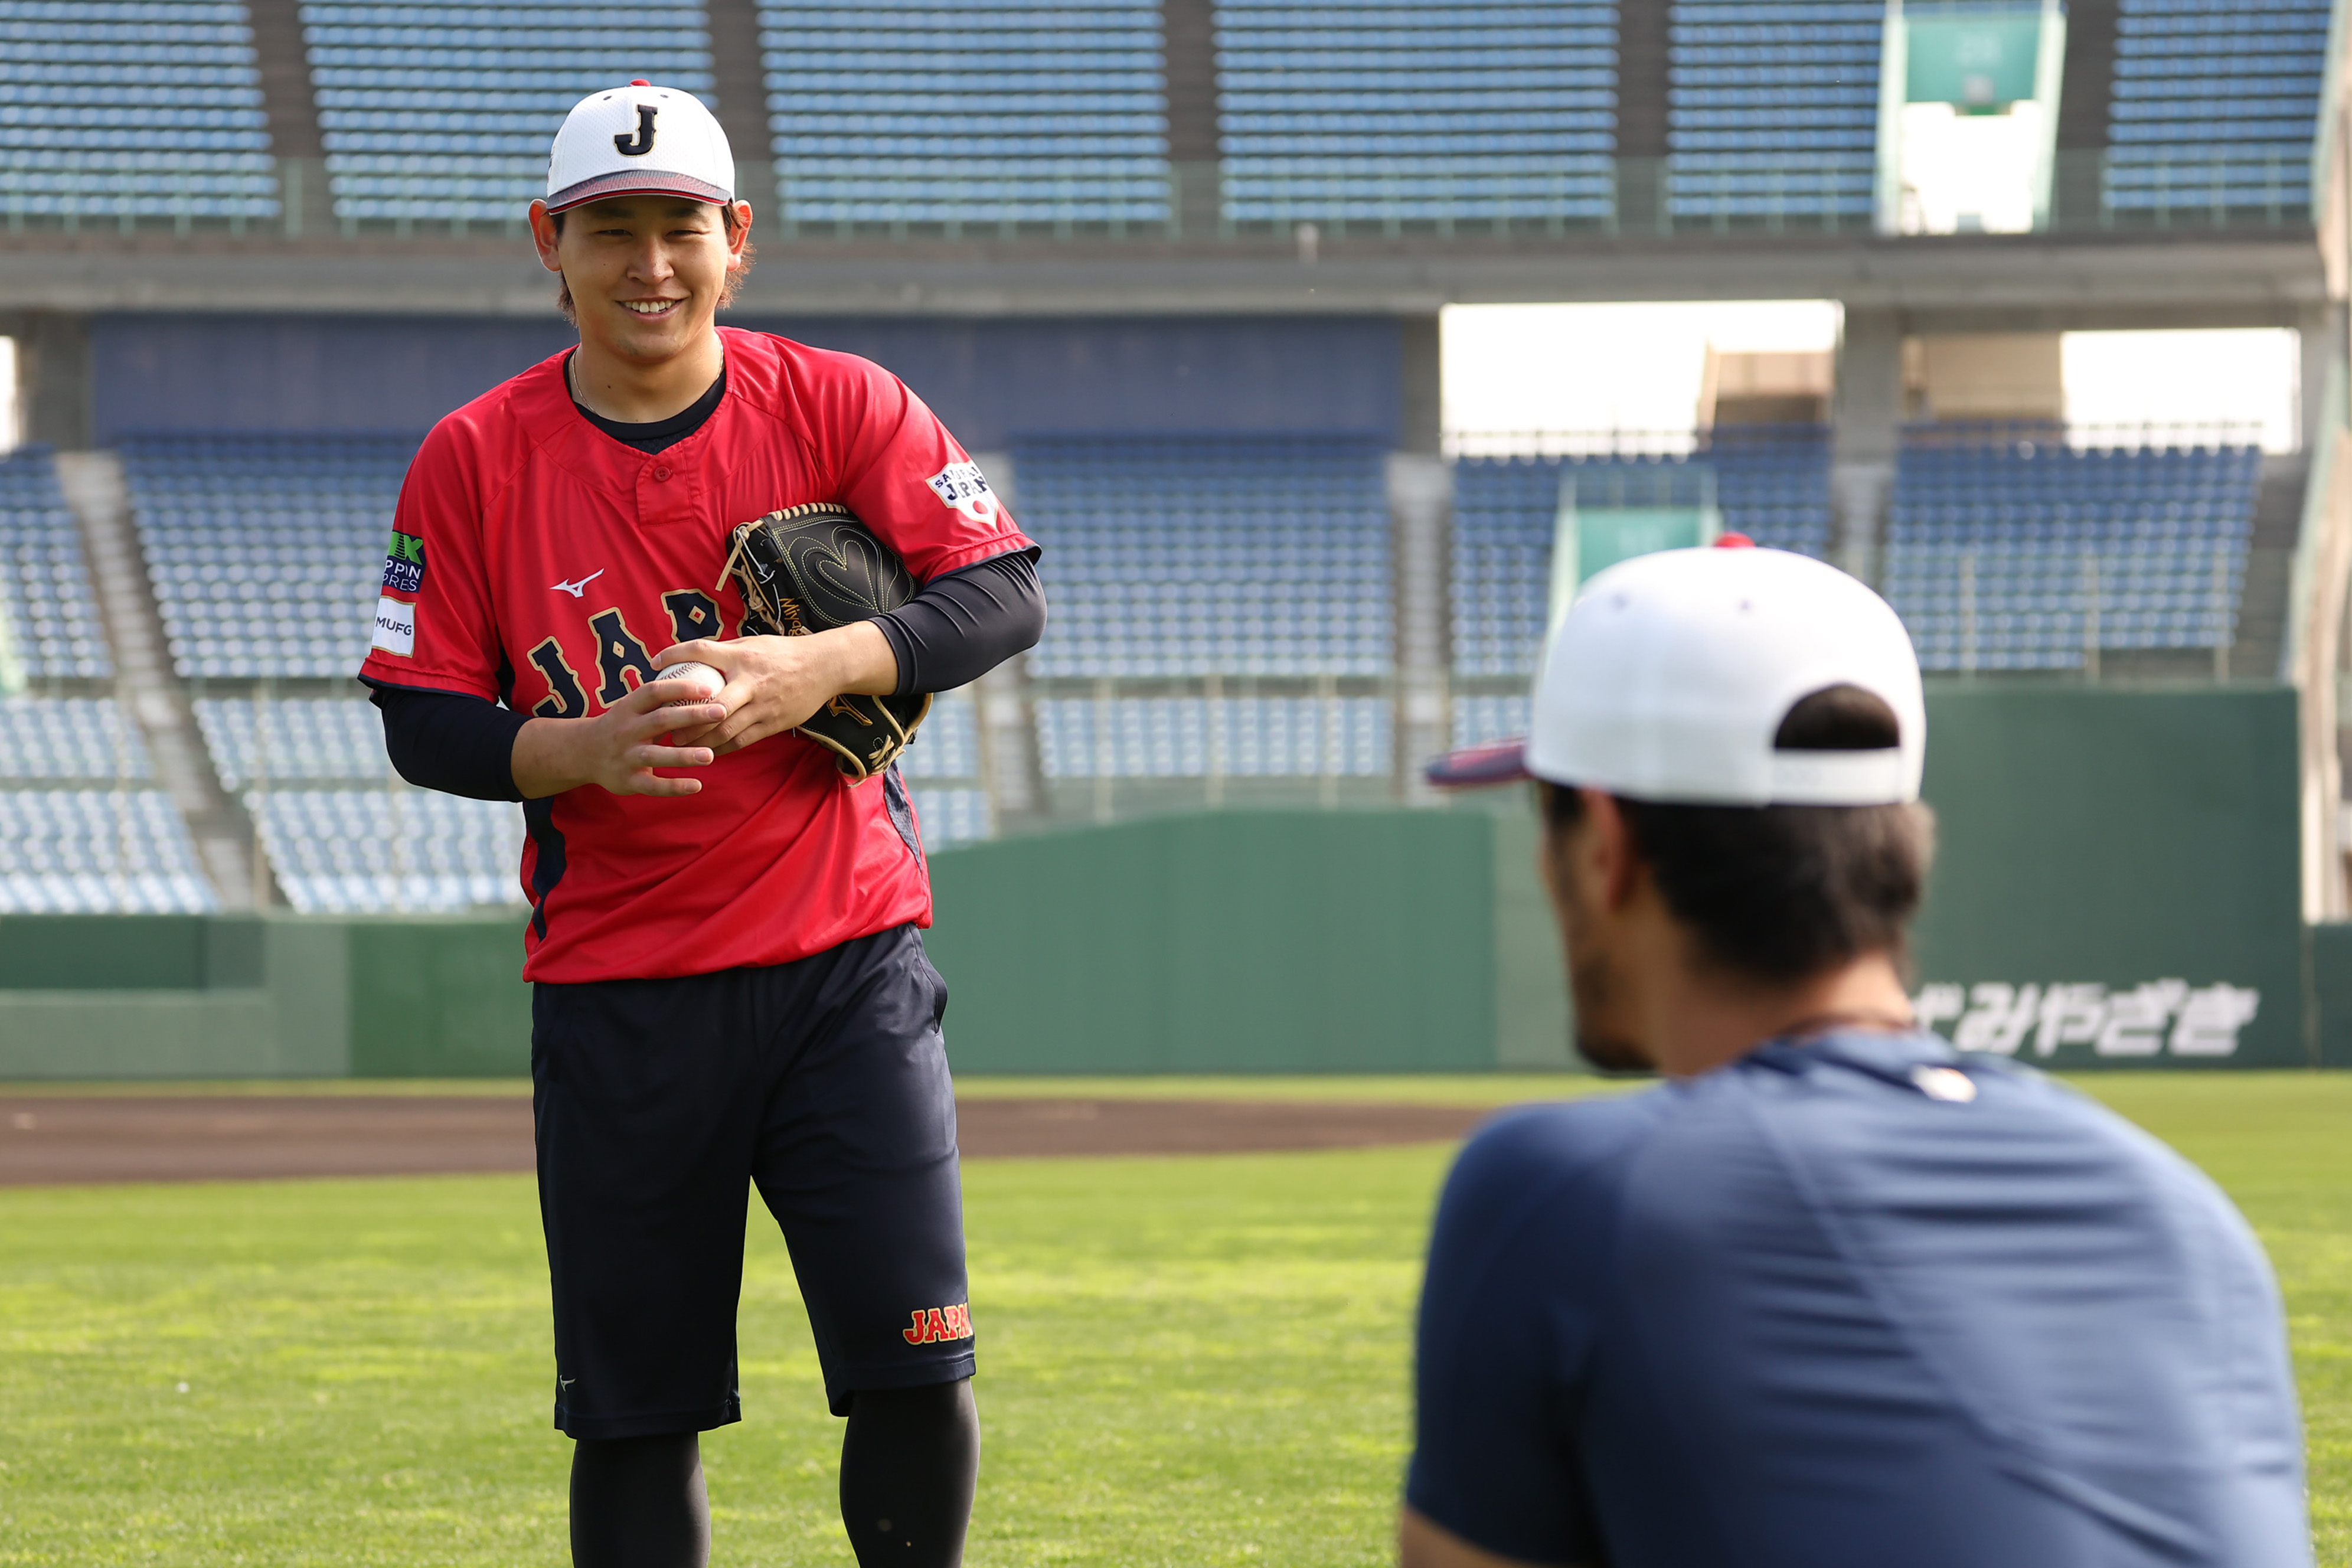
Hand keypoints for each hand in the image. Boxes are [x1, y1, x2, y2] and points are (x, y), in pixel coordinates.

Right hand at [510, 671, 727, 798]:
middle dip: (691, 715)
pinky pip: (653, 785)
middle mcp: (626, 730)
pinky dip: (674, 787)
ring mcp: (626, 756)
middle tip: (721, 712)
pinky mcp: (628, 781)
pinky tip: (697, 785)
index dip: (680, 688)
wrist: (583, 752)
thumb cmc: (622, 725)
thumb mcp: (634, 707)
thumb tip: (703, 678)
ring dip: (683, 755)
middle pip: (660, 720)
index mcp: (629, 707)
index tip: (709, 688)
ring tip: (710, 755)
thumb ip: (662, 698)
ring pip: (656, 754)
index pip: (654, 691)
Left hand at [656, 624, 898, 756]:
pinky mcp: (774, 723)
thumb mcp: (753, 643)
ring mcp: (763, 706)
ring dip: (699, 740)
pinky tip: (708, 751)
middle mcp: (751, 682)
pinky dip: (722, 748)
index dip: (674, 656)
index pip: (700, 652)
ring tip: (679, 745)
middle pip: (710, 705)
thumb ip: (724, 651)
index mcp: (742, 657)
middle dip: (684, 720)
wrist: (824, 667)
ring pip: (725, 729)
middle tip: (663, 727)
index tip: (654, 664)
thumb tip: (690, 657)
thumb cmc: (783, 652)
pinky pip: (743, 740)